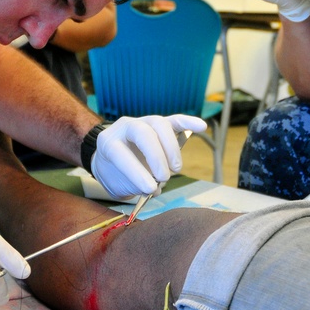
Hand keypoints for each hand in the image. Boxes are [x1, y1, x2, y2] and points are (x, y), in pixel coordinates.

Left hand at [92, 115, 206, 199]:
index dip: (136, 172)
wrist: (111, 158)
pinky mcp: (159, 123)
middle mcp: (125, 127)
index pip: (121, 154)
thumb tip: (156, 187)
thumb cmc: (114, 172)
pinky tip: (202, 127)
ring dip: (171, 148)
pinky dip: (189, 122)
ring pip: (160, 125)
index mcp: (108, 143)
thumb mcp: (117, 182)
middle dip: (156, 157)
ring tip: (175, 169)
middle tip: (164, 178)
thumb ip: (135, 184)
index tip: (150, 189)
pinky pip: (175, 120)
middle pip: (143, 134)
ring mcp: (143, 122)